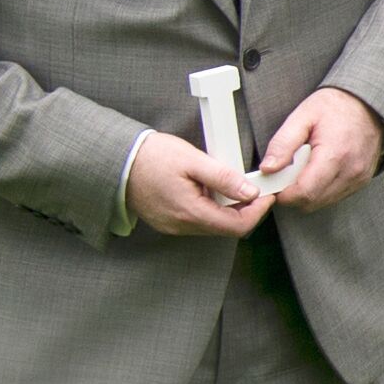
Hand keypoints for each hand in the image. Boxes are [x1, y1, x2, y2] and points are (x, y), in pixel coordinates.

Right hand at [123, 130, 274, 240]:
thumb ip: (224, 178)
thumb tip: (250, 191)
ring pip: (212, 224)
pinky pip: (197, 220)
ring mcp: (172, 226)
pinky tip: (206, 189)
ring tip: (225, 183)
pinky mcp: (166, 221)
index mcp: (189, 213)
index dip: (257, 212)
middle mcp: (180, 225)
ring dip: (226, 207)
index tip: (266, 195)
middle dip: (244, 208)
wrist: (116, 160)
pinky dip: (209, 207)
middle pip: (226, 227)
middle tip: (250, 186)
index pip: (237, 226)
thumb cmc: (151, 157)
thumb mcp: (193, 160)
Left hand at [252, 87, 383, 211]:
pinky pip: (335, 196)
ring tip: (303, 169)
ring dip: (307, 193)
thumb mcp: (302, 116)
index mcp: (335, 155)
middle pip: (312, 202)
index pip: (304, 192)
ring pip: (323, 202)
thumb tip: (267, 169)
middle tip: (285, 175)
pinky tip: (318, 171)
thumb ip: (282, 144)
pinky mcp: (362, 180)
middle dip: (293, 194)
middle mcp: (351, 171)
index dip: (283, 194)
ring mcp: (359, 178)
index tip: (273, 184)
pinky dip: (321, 190)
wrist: (368, 103)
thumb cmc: (334, 107)